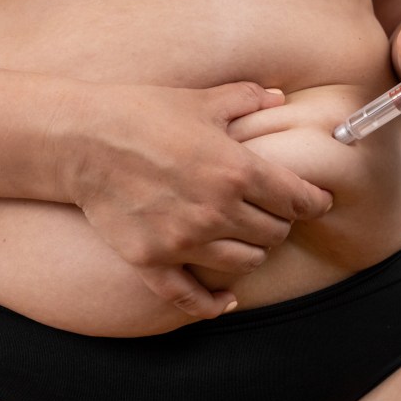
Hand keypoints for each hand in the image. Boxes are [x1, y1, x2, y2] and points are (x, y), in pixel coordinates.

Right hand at [62, 82, 332, 319]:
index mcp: (236, 170)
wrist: (81, 139)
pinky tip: (226, 300)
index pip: (296, 199)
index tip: (319, 202)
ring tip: (247, 239)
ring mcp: (184, 241)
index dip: (314, 202)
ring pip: (245, 264)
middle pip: (273, 234)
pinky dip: (213, 303)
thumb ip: (247, 99)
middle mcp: (216, 211)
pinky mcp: (152, 261)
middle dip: (280, 223)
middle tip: (273, 212)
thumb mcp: (202, 100)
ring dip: (253, 252)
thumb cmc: (144, 112)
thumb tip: (280, 97)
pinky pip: (191, 297)